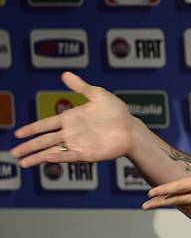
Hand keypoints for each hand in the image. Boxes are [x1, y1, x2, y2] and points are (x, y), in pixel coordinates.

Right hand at [10, 72, 134, 167]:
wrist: (131, 128)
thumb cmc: (116, 112)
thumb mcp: (98, 95)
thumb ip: (81, 87)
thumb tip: (64, 74)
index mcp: (71, 118)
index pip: (46, 124)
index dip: (32, 129)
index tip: (18, 133)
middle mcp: (71, 133)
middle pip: (44, 140)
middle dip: (29, 146)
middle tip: (13, 152)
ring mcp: (78, 144)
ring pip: (52, 151)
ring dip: (37, 157)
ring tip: (22, 163)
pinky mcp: (87, 154)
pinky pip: (69, 156)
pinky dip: (58, 157)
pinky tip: (47, 158)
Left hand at [142, 147, 190, 209]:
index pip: (184, 187)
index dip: (166, 190)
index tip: (151, 193)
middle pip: (181, 199)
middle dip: (162, 202)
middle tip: (146, 205)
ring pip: (188, 202)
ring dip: (171, 202)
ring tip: (158, 203)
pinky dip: (184, 202)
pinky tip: (180, 200)